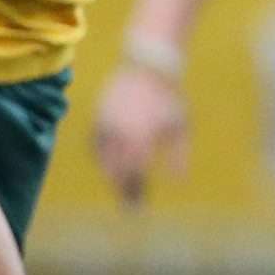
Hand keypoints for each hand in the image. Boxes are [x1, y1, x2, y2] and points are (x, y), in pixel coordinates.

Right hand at [93, 61, 187, 206]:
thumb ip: (178, 154)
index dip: (135, 190)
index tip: (139, 207)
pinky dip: (101, 158)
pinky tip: (110, 169)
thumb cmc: (169, 98)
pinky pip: (95, 145)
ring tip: (123, 189)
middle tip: (131, 207)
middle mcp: (120, 131)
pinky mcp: (99, 117)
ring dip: (111, 176)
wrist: (148, 67)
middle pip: (117, 169)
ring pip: (102, 158)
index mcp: (141, 134)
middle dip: (123, 189)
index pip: (135, 171)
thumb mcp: (180, 126)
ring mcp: (106, 123)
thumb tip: (179, 181)